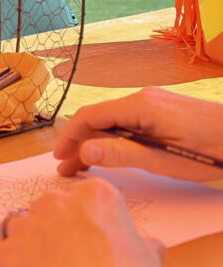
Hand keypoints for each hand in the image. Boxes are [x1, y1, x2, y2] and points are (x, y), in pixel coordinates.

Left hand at [0, 177, 170, 266]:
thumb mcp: (148, 259)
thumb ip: (140, 244)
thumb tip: (147, 247)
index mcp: (95, 196)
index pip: (80, 197)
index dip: (82, 221)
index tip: (86, 238)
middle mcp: (57, 204)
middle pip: (44, 209)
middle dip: (50, 230)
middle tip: (63, 259)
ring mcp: (27, 228)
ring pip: (14, 227)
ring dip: (20, 244)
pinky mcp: (4, 256)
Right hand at [55, 86, 222, 180]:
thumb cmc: (212, 151)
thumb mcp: (164, 160)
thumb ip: (122, 154)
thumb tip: (84, 151)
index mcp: (140, 105)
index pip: (90, 116)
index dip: (70, 136)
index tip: (60, 157)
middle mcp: (143, 97)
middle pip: (99, 118)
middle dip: (80, 143)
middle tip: (67, 169)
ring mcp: (153, 101)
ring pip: (113, 120)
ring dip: (96, 142)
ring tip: (85, 165)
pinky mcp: (163, 109)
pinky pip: (129, 120)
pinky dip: (114, 137)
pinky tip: (112, 153)